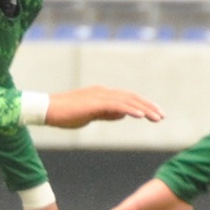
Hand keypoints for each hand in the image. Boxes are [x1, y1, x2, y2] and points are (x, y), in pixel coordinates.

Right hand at [41, 86, 164, 129]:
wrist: (48, 110)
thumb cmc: (65, 114)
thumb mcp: (90, 114)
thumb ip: (106, 113)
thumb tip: (123, 114)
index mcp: (103, 94)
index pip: (128, 98)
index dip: (143, 105)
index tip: (155, 113)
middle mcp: (104, 92)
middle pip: (132, 97)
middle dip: (149, 106)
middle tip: (162, 116)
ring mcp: (99, 96)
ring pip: (127, 101)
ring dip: (144, 109)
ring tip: (157, 117)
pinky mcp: (95, 103)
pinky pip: (117, 106)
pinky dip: (130, 109)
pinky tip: (141, 116)